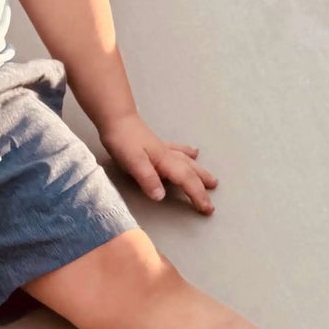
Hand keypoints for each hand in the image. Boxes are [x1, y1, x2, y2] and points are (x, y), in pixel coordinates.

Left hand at [99, 112, 217, 214]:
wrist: (116, 119)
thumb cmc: (123, 140)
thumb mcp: (133, 162)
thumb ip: (148, 179)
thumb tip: (161, 196)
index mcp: (164, 162)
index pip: (186, 180)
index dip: (197, 195)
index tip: (207, 209)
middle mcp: (168, 156)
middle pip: (191, 173)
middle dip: (202, 188)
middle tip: (211, 204)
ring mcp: (163, 149)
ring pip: (188, 162)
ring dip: (200, 172)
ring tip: (211, 180)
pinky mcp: (156, 145)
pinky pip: (178, 151)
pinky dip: (188, 153)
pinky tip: (192, 152)